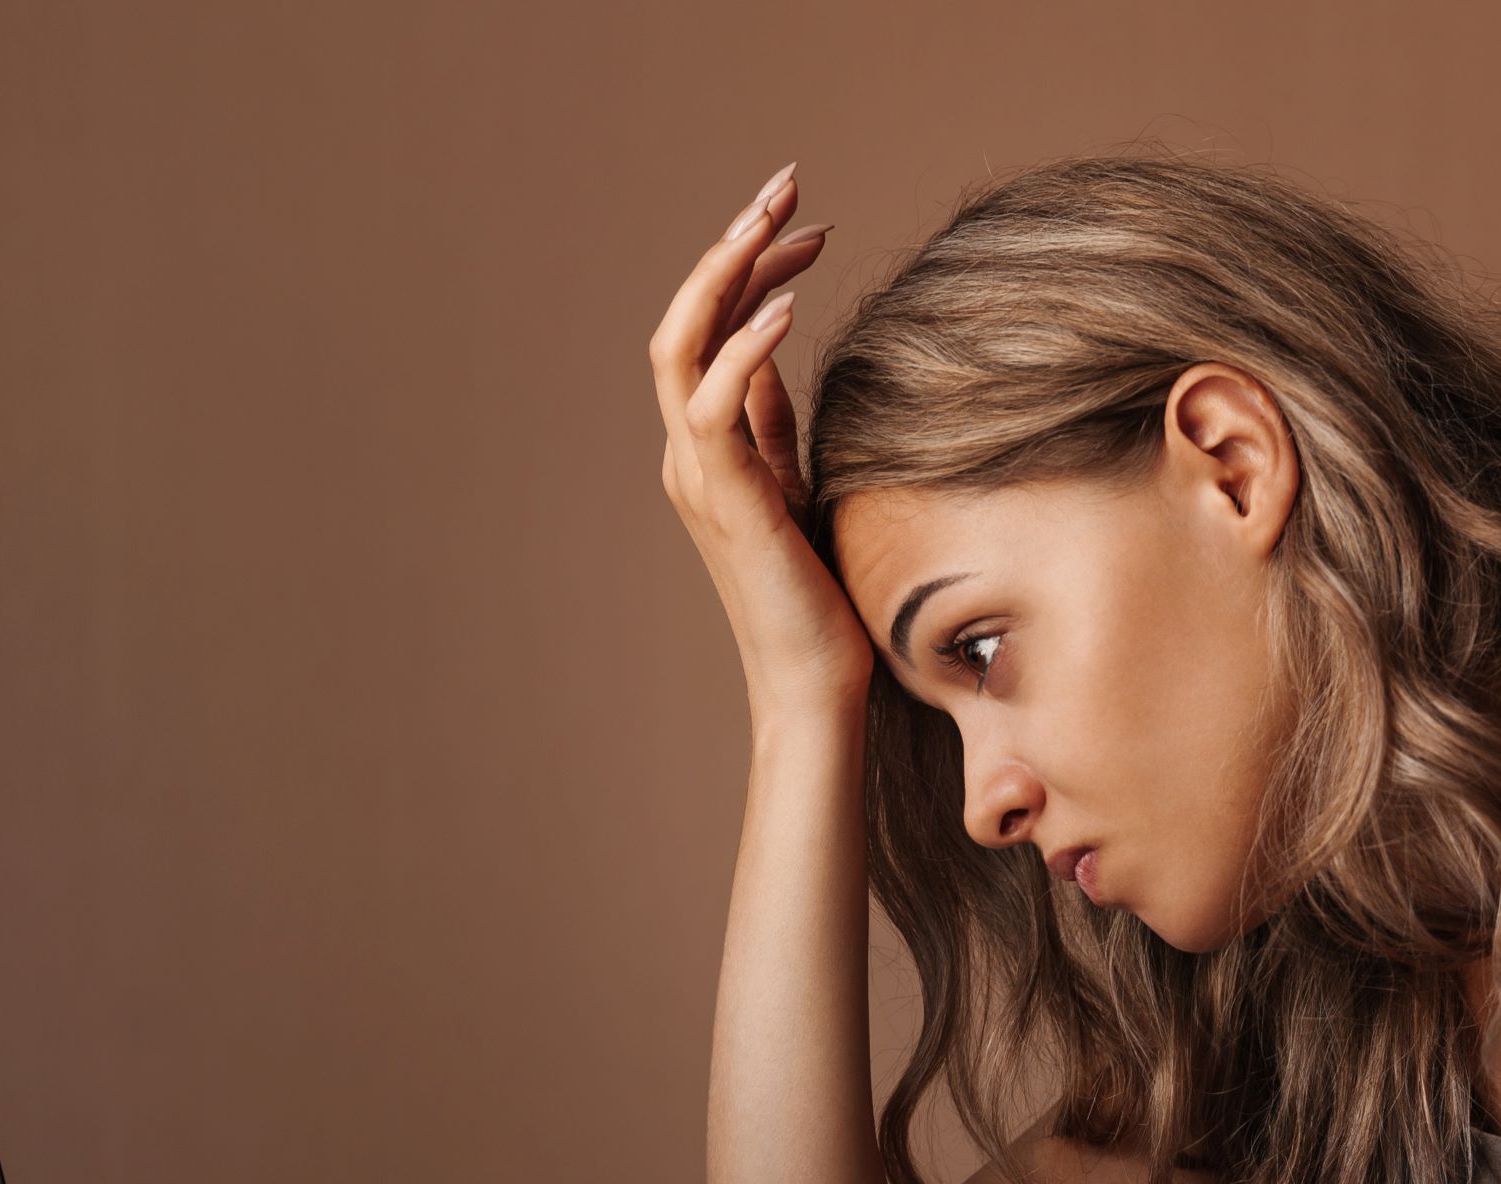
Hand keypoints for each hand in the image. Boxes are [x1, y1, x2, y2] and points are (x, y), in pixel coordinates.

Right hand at [648, 162, 874, 733]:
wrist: (817, 681)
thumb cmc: (819, 595)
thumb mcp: (796, 486)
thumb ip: (772, 424)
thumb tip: (771, 357)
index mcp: (706, 448)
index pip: (711, 330)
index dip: (752, 268)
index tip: (813, 226)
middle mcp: (689, 454)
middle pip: (684, 322)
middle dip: (731, 244)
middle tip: (786, 185)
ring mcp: (699, 476)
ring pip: (681, 349)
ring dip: (725, 276)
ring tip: (776, 222)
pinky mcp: (727, 501)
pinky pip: (714, 408)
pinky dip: (743, 350)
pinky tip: (788, 308)